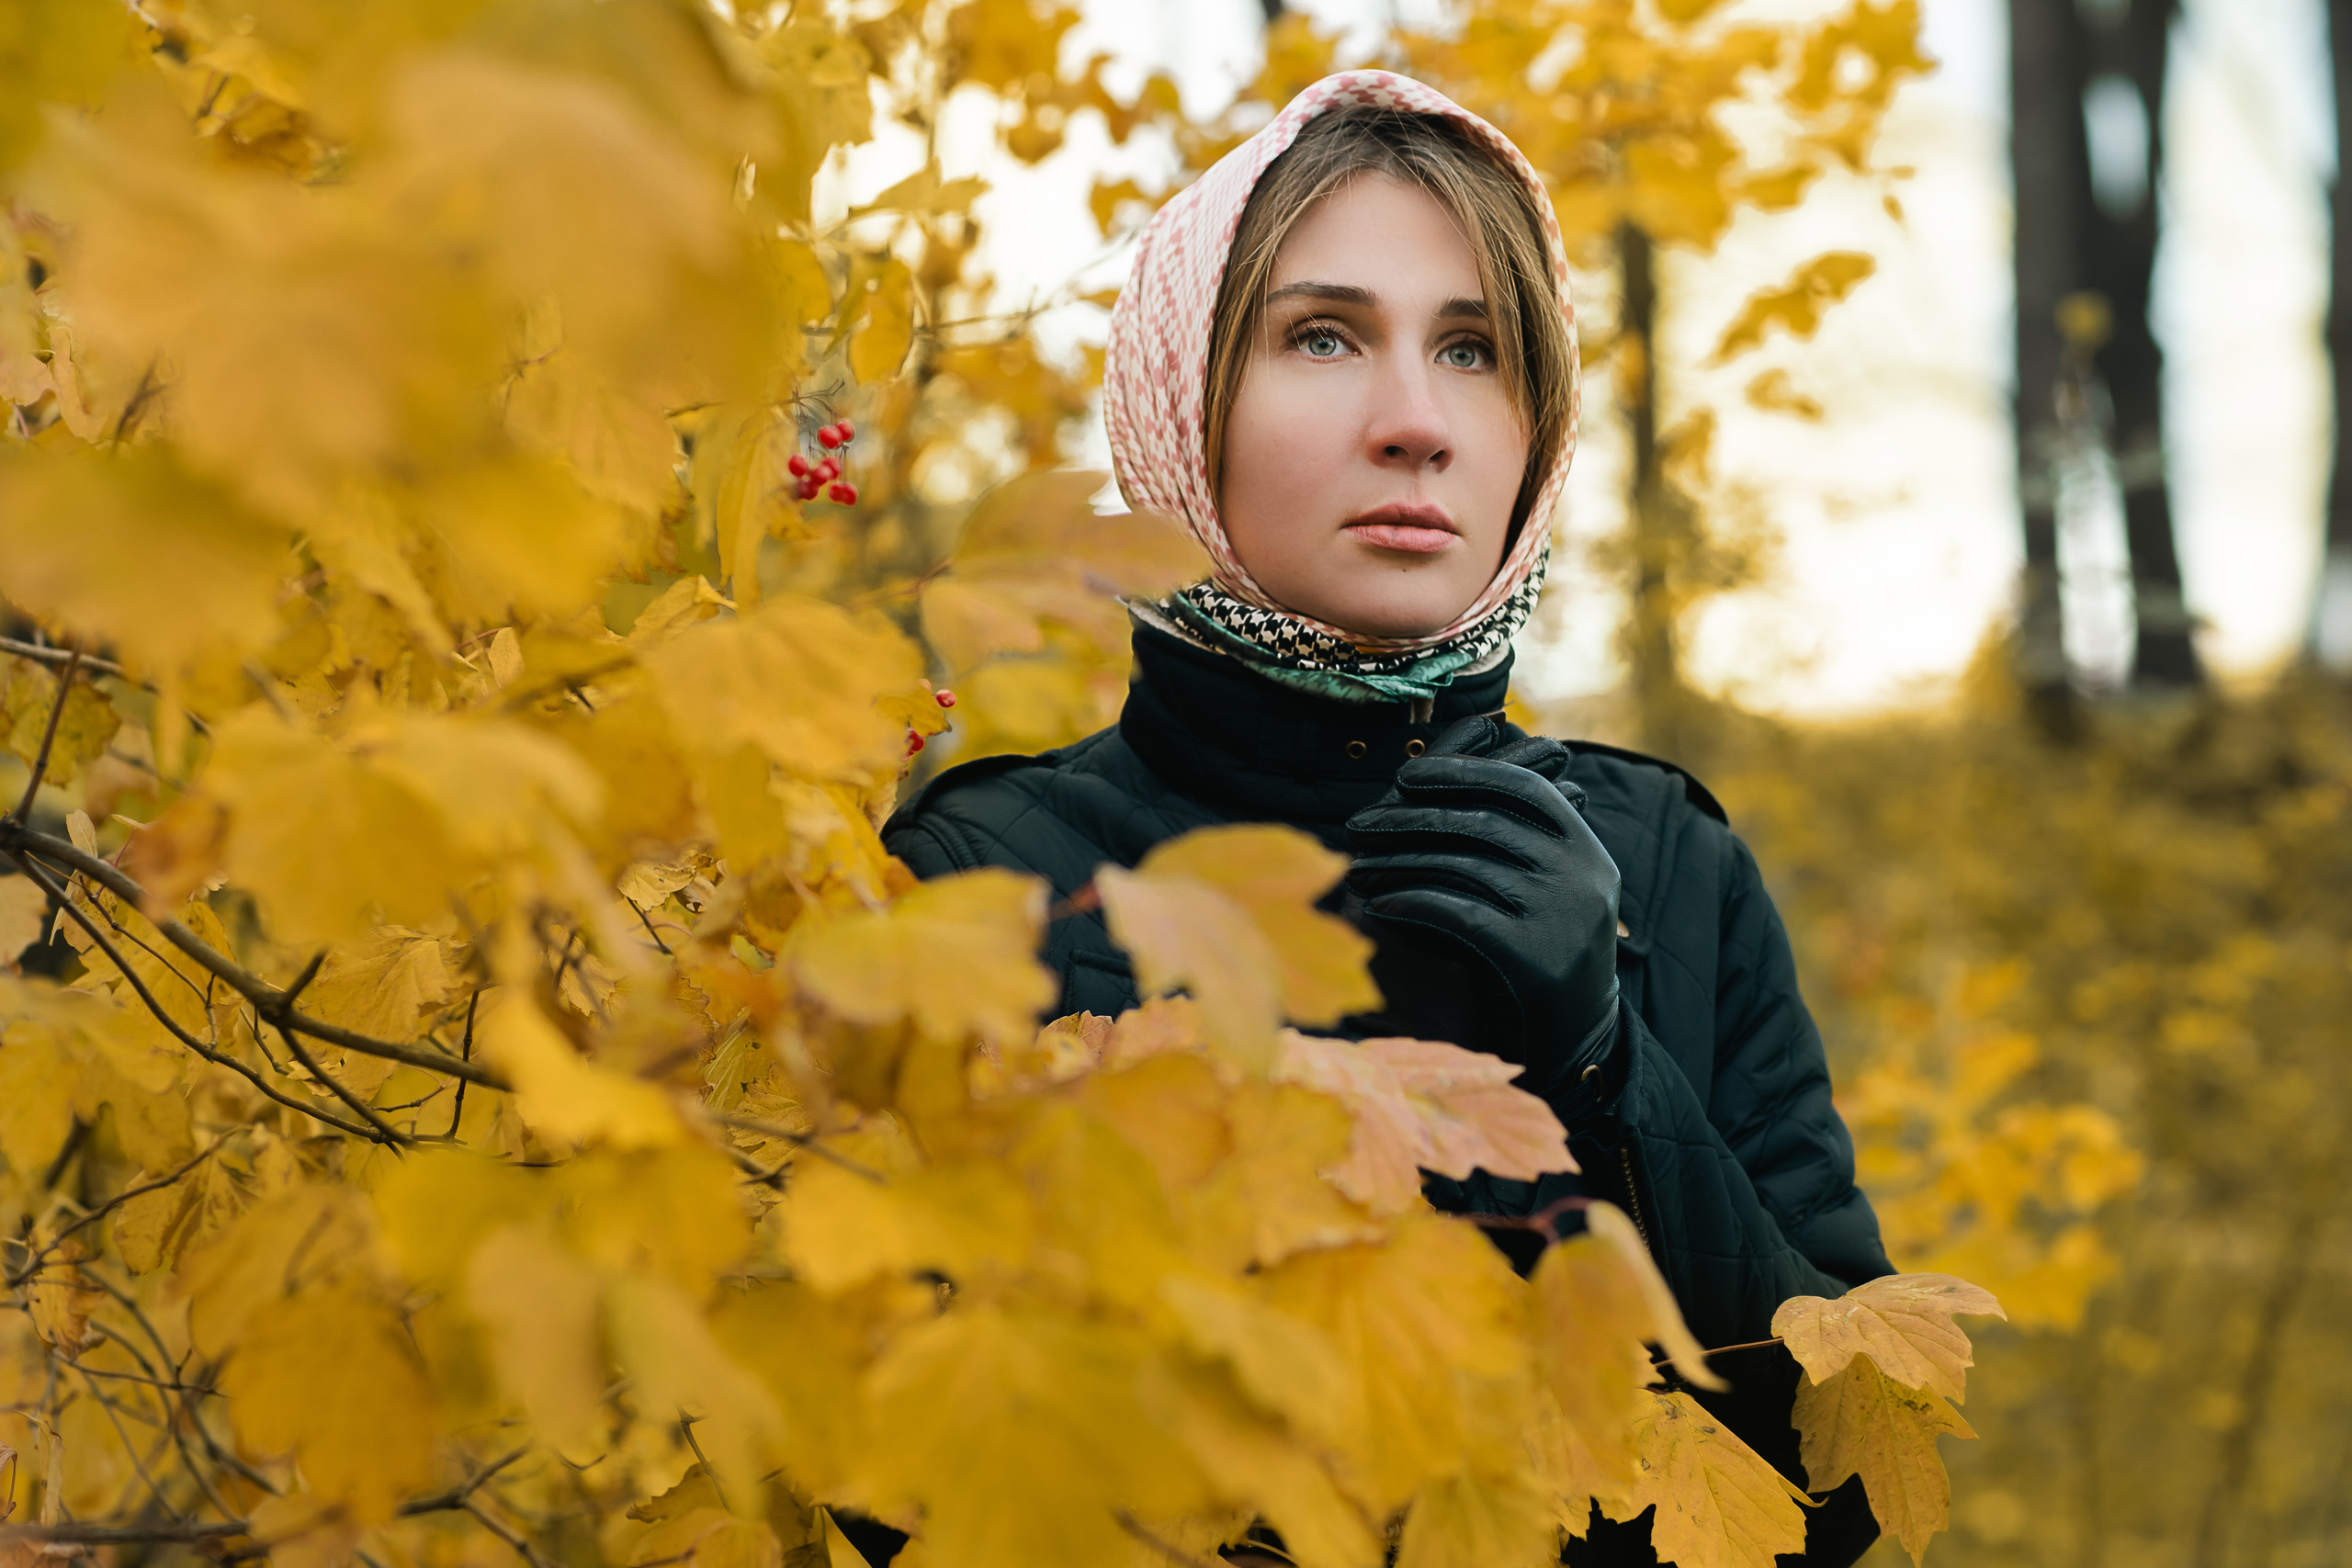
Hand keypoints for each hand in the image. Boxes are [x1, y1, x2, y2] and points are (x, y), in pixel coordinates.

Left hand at [1342, 716, 1622, 1106]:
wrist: (1580, 1033)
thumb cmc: (1547, 949)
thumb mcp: (1555, 887)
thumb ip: (1521, 841)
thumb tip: (1443, 787)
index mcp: (1587, 848)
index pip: (1523, 787)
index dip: (1463, 773)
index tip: (1407, 774)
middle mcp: (1581, 875)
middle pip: (1485, 823)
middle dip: (1412, 818)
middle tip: (1358, 824)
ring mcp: (1561, 915)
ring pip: (1465, 866)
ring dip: (1400, 861)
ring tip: (1357, 867)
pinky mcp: (1535, 956)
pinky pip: (1459, 914)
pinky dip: (1413, 902)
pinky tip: (1380, 903)